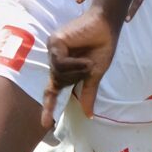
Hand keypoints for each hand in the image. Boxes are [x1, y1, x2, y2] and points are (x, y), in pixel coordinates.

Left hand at [43, 8, 119, 128]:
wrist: (106, 26)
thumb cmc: (102, 46)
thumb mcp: (95, 74)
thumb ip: (88, 92)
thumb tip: (89, 114)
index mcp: (65, 70)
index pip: (53, 91)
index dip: (49, 107)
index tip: (45, 125)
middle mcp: (56, 61)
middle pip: (59, 82)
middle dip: (75, 78)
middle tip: (89, 65)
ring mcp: (53, 50)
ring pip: (59, 73)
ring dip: (77, 70)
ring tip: (88, 60)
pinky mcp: (54, 42)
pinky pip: (60, 62)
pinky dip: (74, 63)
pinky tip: (84, 58)